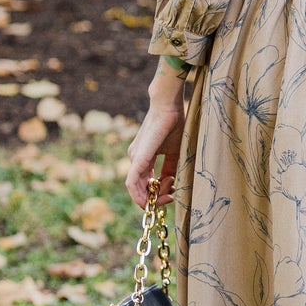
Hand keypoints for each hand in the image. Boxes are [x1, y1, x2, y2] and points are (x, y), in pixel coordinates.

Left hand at [125, 77, 186, 208]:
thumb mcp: (174, 151)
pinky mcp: (138, 158)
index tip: (173, 193)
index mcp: (143, 158)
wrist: (168, 106)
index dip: (158, 193)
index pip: (145, 184)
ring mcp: (134, 158)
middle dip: (155, 198)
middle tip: (172, 197)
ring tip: (169, 195)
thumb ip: (170, 167)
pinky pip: (131, 182)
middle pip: (139, 189)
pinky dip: (139, 194)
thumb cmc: (173, 125)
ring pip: (134, 188)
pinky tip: (153, 197)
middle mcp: (135, 159)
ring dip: (150, 198)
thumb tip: (171, 183)